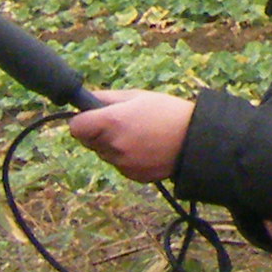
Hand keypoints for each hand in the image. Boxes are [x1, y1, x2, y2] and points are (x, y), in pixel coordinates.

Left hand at [64, 89, 194, 183]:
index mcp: (112, 122)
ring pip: (105, 154)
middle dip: (98, 133)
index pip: (75, 127)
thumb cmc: (168, 112)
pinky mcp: (132, 175)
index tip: (93, 117)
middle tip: (122, 124)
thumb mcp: (138, 96)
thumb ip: (108, 98)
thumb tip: (88, 100)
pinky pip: (120, 165)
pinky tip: (146, 148)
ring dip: (113, 146)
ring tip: (139, 135)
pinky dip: (127, 158)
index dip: (83, 121)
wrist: (195, 140)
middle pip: (88, 142)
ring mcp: (122, 163)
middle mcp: (113, 145)